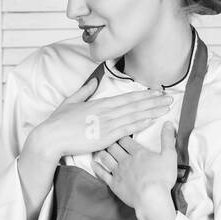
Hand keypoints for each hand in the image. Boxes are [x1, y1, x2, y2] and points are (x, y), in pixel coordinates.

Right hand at [26, 76, 171, 161]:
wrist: (51, 137)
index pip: (126, 97)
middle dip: (153, 101)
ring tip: (165, 107)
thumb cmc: (58, 122)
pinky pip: (127, 129)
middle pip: (135, 104)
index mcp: (99, 103)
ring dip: (152, 110)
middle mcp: (106, 112)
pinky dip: (140, 123)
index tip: (156, 92)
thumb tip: (94, 81)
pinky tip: (152, 119)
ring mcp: (106, 124)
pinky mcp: (105, 137)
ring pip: (134, 115)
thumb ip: (84, 91)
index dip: (143, 94)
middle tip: (169, 97)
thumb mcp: (70, 101)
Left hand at [92, 126, 178, 219]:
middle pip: (114, 147)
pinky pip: (102, 174)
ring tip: (100, 148)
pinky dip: (97, 168)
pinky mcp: (114, 184)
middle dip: (110, 141)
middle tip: (107, 138)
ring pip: (106, 158)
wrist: (151, 198)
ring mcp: (118, 172)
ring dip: (103, 152)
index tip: (118, 131)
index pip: (126, 139)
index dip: (121, 134)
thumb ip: (168, 139)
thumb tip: (168, 123)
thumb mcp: (169, 155)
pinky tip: (93, 164)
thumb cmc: (162, 178)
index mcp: (138, 152)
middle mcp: (125, 160)